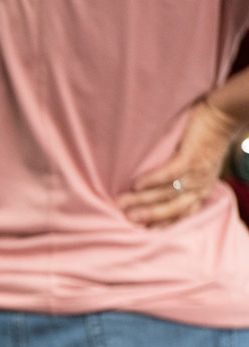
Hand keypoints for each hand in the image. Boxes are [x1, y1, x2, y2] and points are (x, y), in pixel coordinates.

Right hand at [117, 100, 240, 226]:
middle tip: (125, 218)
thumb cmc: (207, 140)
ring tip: (121, 202)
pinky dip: (151, 180)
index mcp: (202, 191)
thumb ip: (185, 180)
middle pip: (171, 208)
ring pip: (165, 193)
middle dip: (147, 215)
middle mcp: (200, 186)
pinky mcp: (190, 159)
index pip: (181, 214)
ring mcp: (195, 174)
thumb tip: (158, 189)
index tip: (141, 230)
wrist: (223, 117)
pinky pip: (168, 174)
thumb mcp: (201, 167)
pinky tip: (135, 184)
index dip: (160, 223)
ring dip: (141, 199)